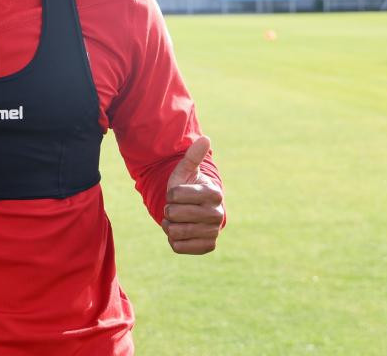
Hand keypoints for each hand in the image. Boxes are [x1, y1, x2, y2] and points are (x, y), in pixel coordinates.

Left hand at [160, 135, 223, 254]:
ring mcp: (214, 232)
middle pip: (174, 214)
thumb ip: (193, 156)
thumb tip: (205, 139)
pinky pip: (178, 247)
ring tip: (177, 220)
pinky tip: (181, 232)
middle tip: (176, 208)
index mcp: (214, 193)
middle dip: (168, 210)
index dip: (171, 194)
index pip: (175, 195)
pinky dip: (173, 240)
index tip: (178, 194)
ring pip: (175, 231)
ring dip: (169, 225)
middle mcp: (217, 214)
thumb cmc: (188, 188)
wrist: (195, 211)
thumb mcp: (187, 171)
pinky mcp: (208, 247)